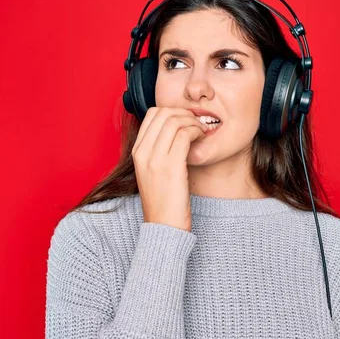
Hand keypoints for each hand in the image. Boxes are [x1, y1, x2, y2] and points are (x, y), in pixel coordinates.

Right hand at [132, 107, 208, 231]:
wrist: (164, 227)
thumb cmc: (164, 201)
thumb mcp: (153, 172)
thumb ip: (158, 151)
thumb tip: (175, 132)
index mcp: (136, 152)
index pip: (151, 114)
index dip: (172, 111)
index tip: (185, 121)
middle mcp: (142, 152)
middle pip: (163, 113)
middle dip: (184, 113)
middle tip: (196, 123)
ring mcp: (155, 159)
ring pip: (175, 121)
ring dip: (193, 121)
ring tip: (201, 131)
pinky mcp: (171, 166)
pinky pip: (184, 134)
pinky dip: (196, 131)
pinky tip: (202, 138)